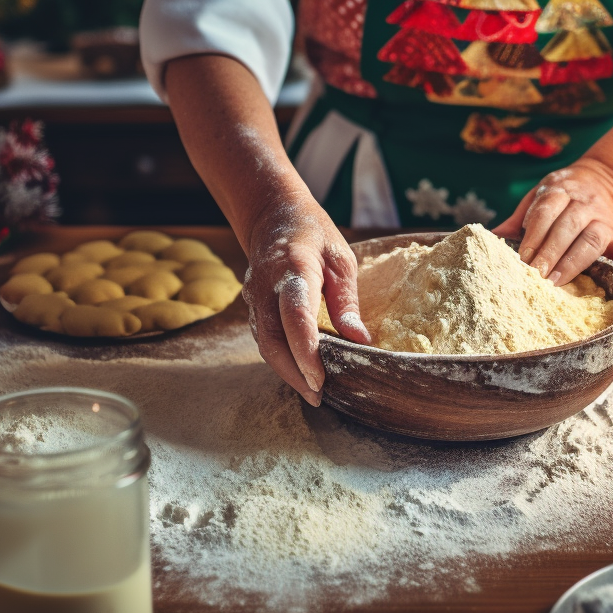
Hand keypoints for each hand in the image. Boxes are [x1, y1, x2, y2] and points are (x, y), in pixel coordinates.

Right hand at [241, 191, 370, 405]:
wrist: (272, 215)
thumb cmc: (313, 234)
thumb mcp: (341, 258)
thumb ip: (347, 301)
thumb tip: (360, 340)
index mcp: (292, 269)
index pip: (295, 316)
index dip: (305, 350)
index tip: (320, 377)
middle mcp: (266, 287)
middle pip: (272, 339)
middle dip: (294, 373)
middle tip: (318, 397)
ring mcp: (254, 298)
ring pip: (264, 344)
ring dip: (286, 371)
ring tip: (312, 392)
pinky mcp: (253, 306)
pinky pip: (264, 338)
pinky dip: (280, 359)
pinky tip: (300, 372)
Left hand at [492, 159, 612, 284]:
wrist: (599, 182)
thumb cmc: (559, 198)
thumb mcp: (537, 198)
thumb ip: (518, 218)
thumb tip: (490, 237)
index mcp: (560, 191)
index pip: (546, 212)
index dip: (533, 235)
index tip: (521, 258)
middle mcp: (584, 204)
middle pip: (567, 227)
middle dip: (549, 253)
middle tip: (534, 275)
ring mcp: (603, 221)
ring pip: (591, 240)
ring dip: (573, 262)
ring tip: (555, 281)